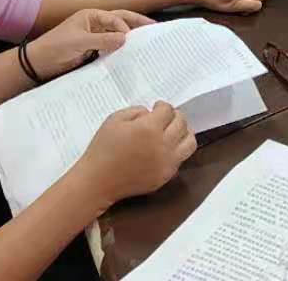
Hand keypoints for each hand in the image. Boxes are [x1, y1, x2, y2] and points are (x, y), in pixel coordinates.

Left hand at [25, 8, 152, 79]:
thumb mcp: (80, 42)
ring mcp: (93, 36)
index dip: (126, 27)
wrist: (38, 63)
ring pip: (116, 34)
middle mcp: (94, 23)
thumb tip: (126, 38)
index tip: (132, 40)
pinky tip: (129, 54)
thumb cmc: (56, 47)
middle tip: (154, 28)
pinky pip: (110, 46)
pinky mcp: (92, 49)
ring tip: (145, 42)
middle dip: (136, 24)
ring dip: (129, 37)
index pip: (116, 18)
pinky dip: (120, 48)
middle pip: (119, 21)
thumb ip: (103, 40)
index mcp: (91, 15)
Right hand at [73, 101, 196, 205]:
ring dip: (183, 133)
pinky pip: (181, 159)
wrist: (98, 181)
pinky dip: (177, 150)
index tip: (157, 107)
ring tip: (172, 132)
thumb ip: (137, 111)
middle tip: (165, 117)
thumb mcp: (115, 119)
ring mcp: (167, 163)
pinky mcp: (166, 176)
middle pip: (182, 123)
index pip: (168, 110)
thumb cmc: (103, 148)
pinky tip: (164, 148)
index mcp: (149, 128)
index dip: (162, 106)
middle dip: (175, 116)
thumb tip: (152, 113)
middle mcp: (163, 145)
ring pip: (190, 142)